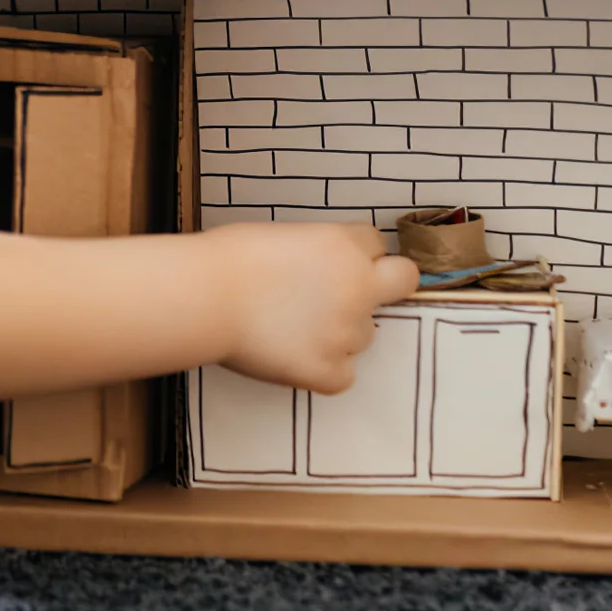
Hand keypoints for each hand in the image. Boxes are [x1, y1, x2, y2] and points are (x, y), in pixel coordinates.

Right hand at [207, 223, 418, 393]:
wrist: (208, 297)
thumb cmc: (231, 259)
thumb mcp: (286, 235)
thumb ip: (320, 252)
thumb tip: (321, 269)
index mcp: (346, 246)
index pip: (376, 245)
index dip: (355, 255)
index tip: (333, 265)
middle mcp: (358, 287)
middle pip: (403, 280)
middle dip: (389, 284)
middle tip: (356, 294)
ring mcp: (347, 332)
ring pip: (364, 335)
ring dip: (339, 332)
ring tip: (292, 328)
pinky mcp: (328, 371)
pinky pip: (342, 375)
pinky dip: (322, 370)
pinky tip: (293, 356)